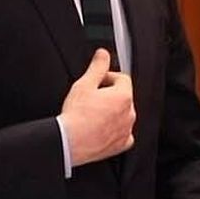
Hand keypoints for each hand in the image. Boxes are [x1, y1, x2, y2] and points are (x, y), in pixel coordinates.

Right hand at [60, 49, 134, 165]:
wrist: (69, 142)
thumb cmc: (76, 115)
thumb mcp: (84, 84)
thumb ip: (97, 67)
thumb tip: (103, 54)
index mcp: (124, 96)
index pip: (122, 78)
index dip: (107, 77)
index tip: (96, 82)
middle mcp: (130, 113)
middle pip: (123, 97)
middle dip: (109, 95)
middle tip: (91, 99)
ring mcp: (126, 129)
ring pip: (122, 115)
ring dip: (111, 112)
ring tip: (93, 114)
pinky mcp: (121, 144)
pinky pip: (122, 133)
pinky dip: (114, 130)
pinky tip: (100, 128)